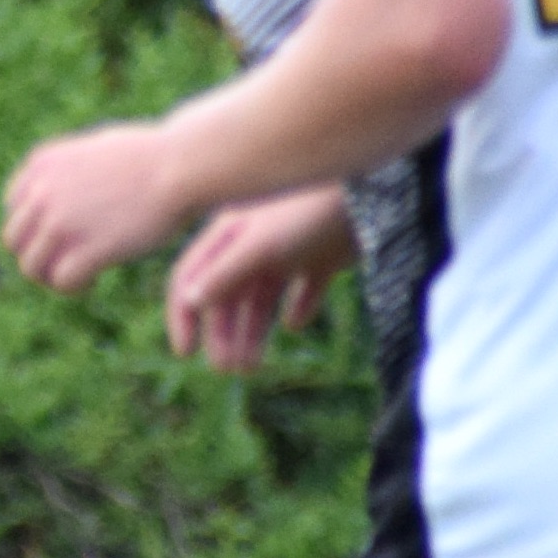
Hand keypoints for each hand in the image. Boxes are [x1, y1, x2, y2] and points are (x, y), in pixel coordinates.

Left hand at [2, 121, 196, 294]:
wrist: (180, 166)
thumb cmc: (149, 157)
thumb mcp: (93, 149)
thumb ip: (66, 173)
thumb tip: (52, 201)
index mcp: (42, 164)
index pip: (13, 207)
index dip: (34, 227)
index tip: (59, 235)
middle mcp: (43, 192)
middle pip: (15, 241)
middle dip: (38, 254)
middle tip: (67, 261)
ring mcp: (62, 222)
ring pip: (32, 267)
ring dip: (52, 276)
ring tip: (81, 274)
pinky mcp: (88, 249)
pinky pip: (62, 281)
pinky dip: (74, 286)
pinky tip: (93, 279)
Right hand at [164, 183, 357, 369]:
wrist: (373, 188)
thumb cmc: (309, 210)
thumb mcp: (263, 245)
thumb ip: (227, 273)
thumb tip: (190, 302)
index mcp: (228, 237)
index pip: (191, 279)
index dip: (184, 315)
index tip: (186, 353)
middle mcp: (252, 245)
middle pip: (227, 297)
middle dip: (222, 334)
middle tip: (229, 369)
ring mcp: (288, 251)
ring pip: (261, 299)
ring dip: (253, 332)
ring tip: (252, 366)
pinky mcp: (322, 256)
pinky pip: (304, 289)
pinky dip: (298, 309)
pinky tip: (295, 324)